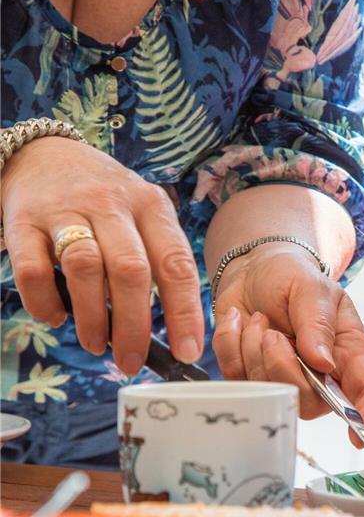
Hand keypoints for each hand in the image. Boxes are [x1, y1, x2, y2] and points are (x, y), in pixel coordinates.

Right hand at [1, 136, 203, 374]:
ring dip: (92, 317)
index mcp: (151, 207)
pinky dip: (45, 301)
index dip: (185, 313)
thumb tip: (175, 331)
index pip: (177, 265)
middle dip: (134, 326)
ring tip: (98, 344)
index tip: (186, 352)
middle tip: (133, 361)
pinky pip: (33, 269)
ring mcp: (66, 211)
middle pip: (131, 271)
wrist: (46, 154)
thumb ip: (158, 262)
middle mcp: (112, 205)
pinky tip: (56, 317)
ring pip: (85, 269)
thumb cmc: (107, 201)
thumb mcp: (143, 216)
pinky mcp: (23, 221)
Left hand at [211, 243, 363, 444]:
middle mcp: (322, 375)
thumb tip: (323, 363)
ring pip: (270, 391)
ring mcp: (286, 381)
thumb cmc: (293, 277)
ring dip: (253, 350)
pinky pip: (236, 378)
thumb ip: (317, 323)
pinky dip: (231, 345)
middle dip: (282, 367)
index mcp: (348, 352)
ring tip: (258, 320)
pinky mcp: (252, 379)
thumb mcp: (312, 288)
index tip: (360, 433)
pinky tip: (240, 324)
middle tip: (272, 334)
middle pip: (309, 401)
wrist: (253, 270)